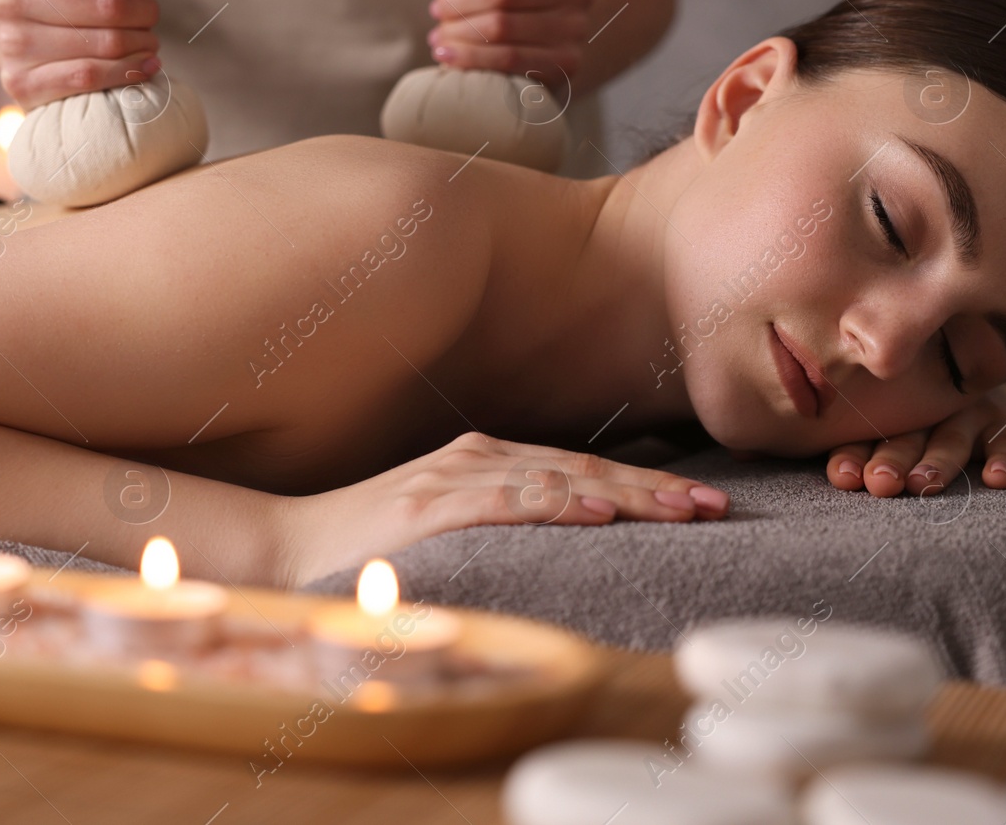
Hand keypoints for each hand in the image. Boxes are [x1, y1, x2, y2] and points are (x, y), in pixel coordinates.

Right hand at [0, 0, 171, 107]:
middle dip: (144, 11)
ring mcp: (11, 44)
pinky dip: (127, 73)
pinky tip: (144, 65)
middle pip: (108, 6)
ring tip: (146, 38)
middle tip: (148, 14)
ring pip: (105, 43)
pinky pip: (88, 77)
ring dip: (141, 42)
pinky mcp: (21, 83)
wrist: (25, 27)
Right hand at [281, 431, 728, 586]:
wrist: (287, 547)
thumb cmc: (367, 544)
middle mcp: (476, 458)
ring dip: (628, 497)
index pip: (579, 470)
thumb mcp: (442, 520)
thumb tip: (565, 529)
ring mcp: (453, 478)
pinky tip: (599, 512)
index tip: (698, 500)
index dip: (642, 484)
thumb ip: (497, 515)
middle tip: (718, 505)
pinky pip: (508, 501)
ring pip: (560, 481)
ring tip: (685, 510)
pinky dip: (558, 504)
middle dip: (655, 489)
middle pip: (584, 470)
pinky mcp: (430, 506)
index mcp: (483, 459)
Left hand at [414, 0, 595, 91]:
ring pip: (504, 26)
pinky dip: (470, 58)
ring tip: (438, 36)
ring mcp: (576, 26)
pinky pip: (511, 59)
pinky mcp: (566, 62)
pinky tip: (447, 55)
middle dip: (459, 2)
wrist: (536, 37)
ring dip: (459, 32)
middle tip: (437, 11)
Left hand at [824, 384, 1005, 497]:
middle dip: (892, 461)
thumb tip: (815, 472)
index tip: (844, 477)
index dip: (852, 456)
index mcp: (881, 411)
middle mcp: (922, 408)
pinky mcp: (1002, 419)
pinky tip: (997, 478)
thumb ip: (848, 451)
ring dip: (937, 462)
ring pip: (950, 438)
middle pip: (905, 437)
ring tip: (924, 484)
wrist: (971, 361)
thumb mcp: (874, 428)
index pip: (863, 435)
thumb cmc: (900, 418)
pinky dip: (1004, 457)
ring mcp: (963, 410)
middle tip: (881, 483)